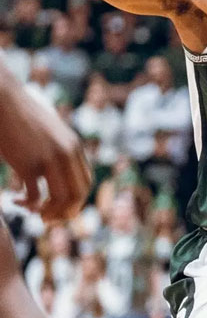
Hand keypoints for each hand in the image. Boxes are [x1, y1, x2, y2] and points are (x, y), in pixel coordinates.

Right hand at [0, 85, 90, 222]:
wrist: (3, 99)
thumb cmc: (22, 115)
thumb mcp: (50, 131)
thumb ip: (59, 148)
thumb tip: (61, 168)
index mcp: (74, 147)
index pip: (86, 183)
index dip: (76, 200)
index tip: (61, 206)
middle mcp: (66, 154)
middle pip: (78, 194)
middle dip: (66, 212)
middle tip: (49, 218)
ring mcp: (48, 159)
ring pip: (61, 200)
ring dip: (49, 212)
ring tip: (35, 213)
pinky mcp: (27, 164)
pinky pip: (35, 196)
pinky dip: (28, 205)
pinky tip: (16, 201)